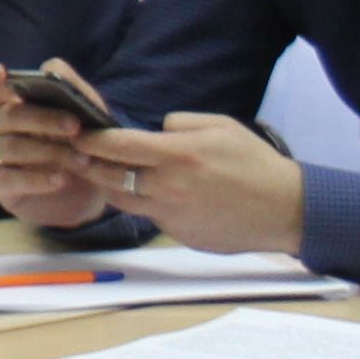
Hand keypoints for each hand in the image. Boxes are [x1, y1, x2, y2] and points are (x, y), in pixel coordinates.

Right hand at [0, 57, 111, 227]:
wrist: (94, 192)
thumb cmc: (86, 146)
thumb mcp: (90, 115)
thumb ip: (73, 89)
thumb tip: (50, 68)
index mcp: (16, 103)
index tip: (0, 72)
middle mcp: (0, 127)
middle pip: (6, 115)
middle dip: (43, 119)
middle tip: (75, 126)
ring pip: (9, 146)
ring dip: (49, 151)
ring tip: (82, 160)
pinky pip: (9, 178)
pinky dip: (37, 178)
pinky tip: (61, 180)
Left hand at [74, 112, 307, 254]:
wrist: (284, 209)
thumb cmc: (255, 163)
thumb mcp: (221, 127)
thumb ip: (181, 124)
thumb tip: (156, 130)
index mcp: (177, 156)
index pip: (118, 147)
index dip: (92, 140)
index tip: (79, 134)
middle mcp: (168, 187)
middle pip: (110, 177)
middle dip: (89, 165)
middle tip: (75, 155)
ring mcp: (171, 214)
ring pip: (123, 201)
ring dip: (110, 187)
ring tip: (101, 173)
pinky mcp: (178, 233)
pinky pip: (150, 215)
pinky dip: (143, 204)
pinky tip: (146, 193)